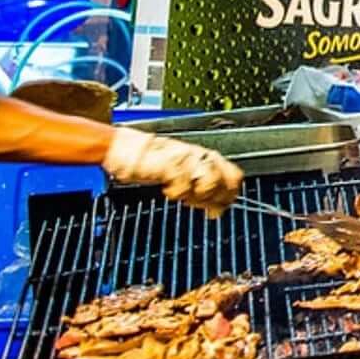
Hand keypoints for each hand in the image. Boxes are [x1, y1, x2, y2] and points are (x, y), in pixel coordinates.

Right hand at [103, 129, 242, 214]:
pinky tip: (168, 189)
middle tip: (195, 202)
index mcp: (206, 157)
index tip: (219, 209)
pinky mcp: (171, 163)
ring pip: (211, 182)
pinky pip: (184, 183)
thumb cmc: (151, 162)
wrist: (125, 148)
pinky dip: (178, 192)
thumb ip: (200, 189)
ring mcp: (187, 158)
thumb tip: (217, 210)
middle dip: (214, 198)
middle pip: (226, 181)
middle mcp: (200, 156)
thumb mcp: (181, 175)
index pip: (234, 176)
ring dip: (196, 195)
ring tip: (181, 195)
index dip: (230, 195)